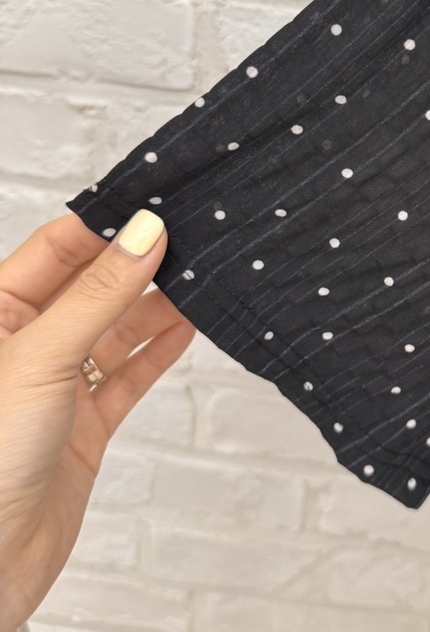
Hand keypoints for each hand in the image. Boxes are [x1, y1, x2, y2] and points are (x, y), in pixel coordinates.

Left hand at [0, 209, 195, 631]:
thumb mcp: (40, 359)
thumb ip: (98, 295)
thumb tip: (143, 232)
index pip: (56, 248)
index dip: (106, 225)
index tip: (156, 205)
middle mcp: (24, 343)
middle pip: (92, 286)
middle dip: (139, 262)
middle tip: (192, 240)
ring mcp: (56, 385)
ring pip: (115, 329)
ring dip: (157, 305)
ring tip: (202, 279)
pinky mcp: (83, 425)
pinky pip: (127, 375)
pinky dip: (158, 351)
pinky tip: (187, 327)